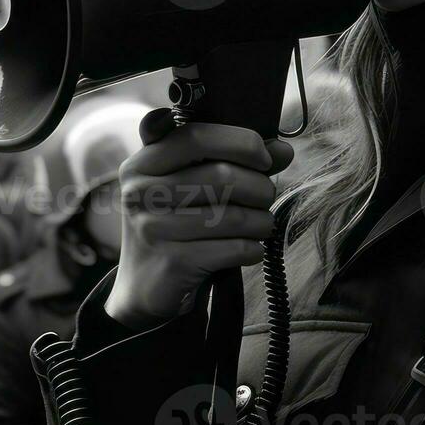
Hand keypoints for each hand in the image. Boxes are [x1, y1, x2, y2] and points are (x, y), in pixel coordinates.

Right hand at [104, 108, 291, 330]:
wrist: (146, 286)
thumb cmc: (177, 223)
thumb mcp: (191, 185)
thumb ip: (235, 160)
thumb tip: (283, 150)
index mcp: (143, 163)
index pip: (197, 137)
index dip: (240, 142)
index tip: (263, 158)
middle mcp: (140, 193)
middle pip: (221, 176)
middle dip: (259, 187)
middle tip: (266, 197)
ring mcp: (153, 229)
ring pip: (232, 216)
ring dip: (261, 221)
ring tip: (262, 224)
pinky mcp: (172, 263)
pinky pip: (233, 248)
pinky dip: (253, 248)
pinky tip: (251, 249)